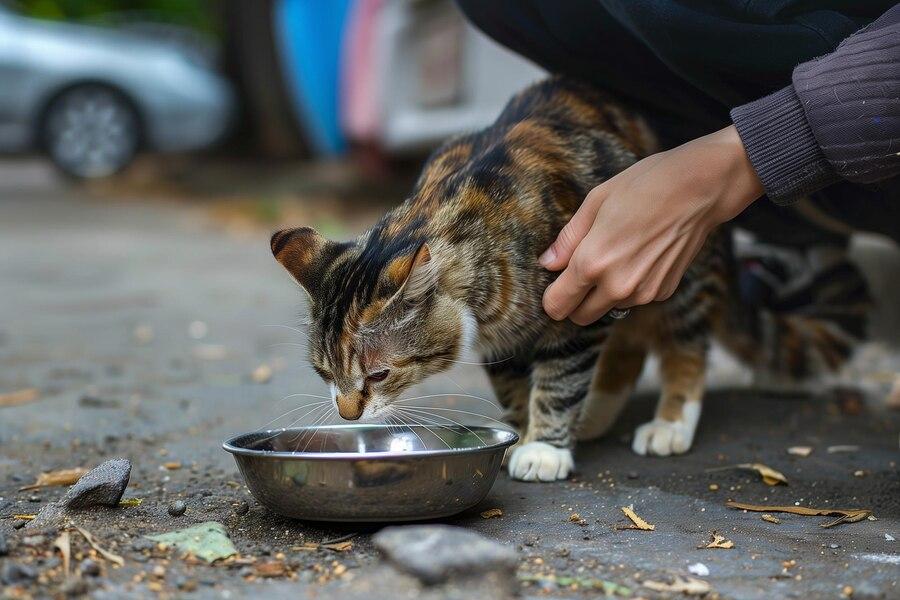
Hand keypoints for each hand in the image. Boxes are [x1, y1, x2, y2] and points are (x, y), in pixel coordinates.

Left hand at [540, 125, 762, 324]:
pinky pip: (634, 299)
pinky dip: (631, 286)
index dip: (552, 295)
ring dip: (604, 292)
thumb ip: (568, 239)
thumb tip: (548, 263)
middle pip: (580, 317)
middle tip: (581, 271)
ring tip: (618, 253)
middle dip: (575, 300)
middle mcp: (617, 286)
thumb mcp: (596, 202)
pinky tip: (641, 255)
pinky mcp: (663, 292)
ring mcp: (643, 293)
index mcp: (592, 263)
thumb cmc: (645, 186)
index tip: (556, 281)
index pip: (557, 306)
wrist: (701, 189)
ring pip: (608, 308)